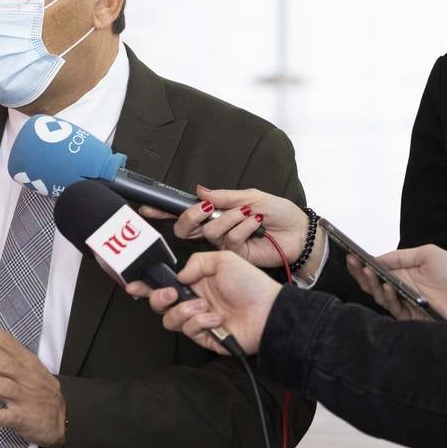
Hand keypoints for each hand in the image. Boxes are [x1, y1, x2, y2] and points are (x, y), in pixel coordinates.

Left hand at [0, 318, 65, 447]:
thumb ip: (3, 344)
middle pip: (3, 363)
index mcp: (25, 361)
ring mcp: (25, 398)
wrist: (60, 419)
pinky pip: (7, 417)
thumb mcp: (26, 362)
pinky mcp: (22, 418)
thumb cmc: (39, 387)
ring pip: (3, 387)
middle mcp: (26, 377)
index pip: (5, 342)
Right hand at [125, 251, 279, 354]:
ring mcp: (199, 320)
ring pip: (170, 320)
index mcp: (195, 282)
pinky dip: (200, 322)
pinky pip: (189, 331)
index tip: (133, 285)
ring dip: (183, 311)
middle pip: (160, 304)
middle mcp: (193, 300)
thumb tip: (178, 275)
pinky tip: (216, 318)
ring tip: (203, 306)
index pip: (164, 283)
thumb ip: (195, 263)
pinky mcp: (205, 337)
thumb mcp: (222, 260)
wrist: (270, 311)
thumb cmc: (252, 284)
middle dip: (158, 298)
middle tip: (171, 294)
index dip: (146, 285)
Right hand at [140, 186, 324, 272]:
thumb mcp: (252, 197)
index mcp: (217, 212)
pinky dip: (242, 227)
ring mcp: (224, 245)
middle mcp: (216, 230)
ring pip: (209, 232)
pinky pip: (228, 240)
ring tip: (250, 215)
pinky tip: (256, 225)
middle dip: (193, 216)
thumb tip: (199, 191)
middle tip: (206, 209)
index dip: (164, 212)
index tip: (146, 209)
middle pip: (187, 227)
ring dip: (231, 218)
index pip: (186, 212)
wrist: (300, 234)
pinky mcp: (234, 257)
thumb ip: (225, 196)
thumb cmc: (279, 213)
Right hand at [347, 244, 446, 330]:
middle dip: (360, 273)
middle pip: (373, 283)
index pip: (377, 269)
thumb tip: (377, 258)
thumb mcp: (427, 253)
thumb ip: (400, 256)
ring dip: (371, 283)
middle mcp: (400, 288)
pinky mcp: (411, 317)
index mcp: (403, 273)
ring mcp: (405, 302)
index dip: (364, 264)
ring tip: (366, 271)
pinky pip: (393, 308)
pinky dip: (388, 296)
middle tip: (352, 262)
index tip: (352, 255)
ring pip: (379, 295)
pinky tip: (386, 286)